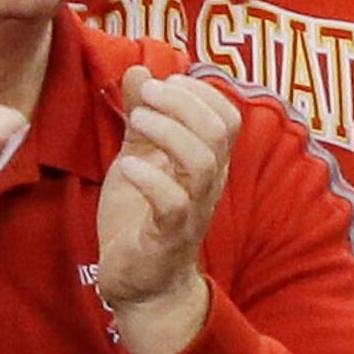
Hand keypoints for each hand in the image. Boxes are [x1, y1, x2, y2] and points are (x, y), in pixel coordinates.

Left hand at [93, 67, 238, 353]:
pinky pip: (172, 203)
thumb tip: (140, 70)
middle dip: (184, 103)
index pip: (227, 116)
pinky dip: (150, 178)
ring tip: (136, 121)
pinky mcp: (169, 236)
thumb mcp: (138, 158)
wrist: (140, 283)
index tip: (163, 83)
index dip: (200, 91)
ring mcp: (193, 210)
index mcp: (208, 163)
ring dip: (168, 132)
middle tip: (148, 95)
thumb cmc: (141, 218)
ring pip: (202, 162)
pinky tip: (126, 166)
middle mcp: (209, 184)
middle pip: (219, 131)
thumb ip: (142, 116)